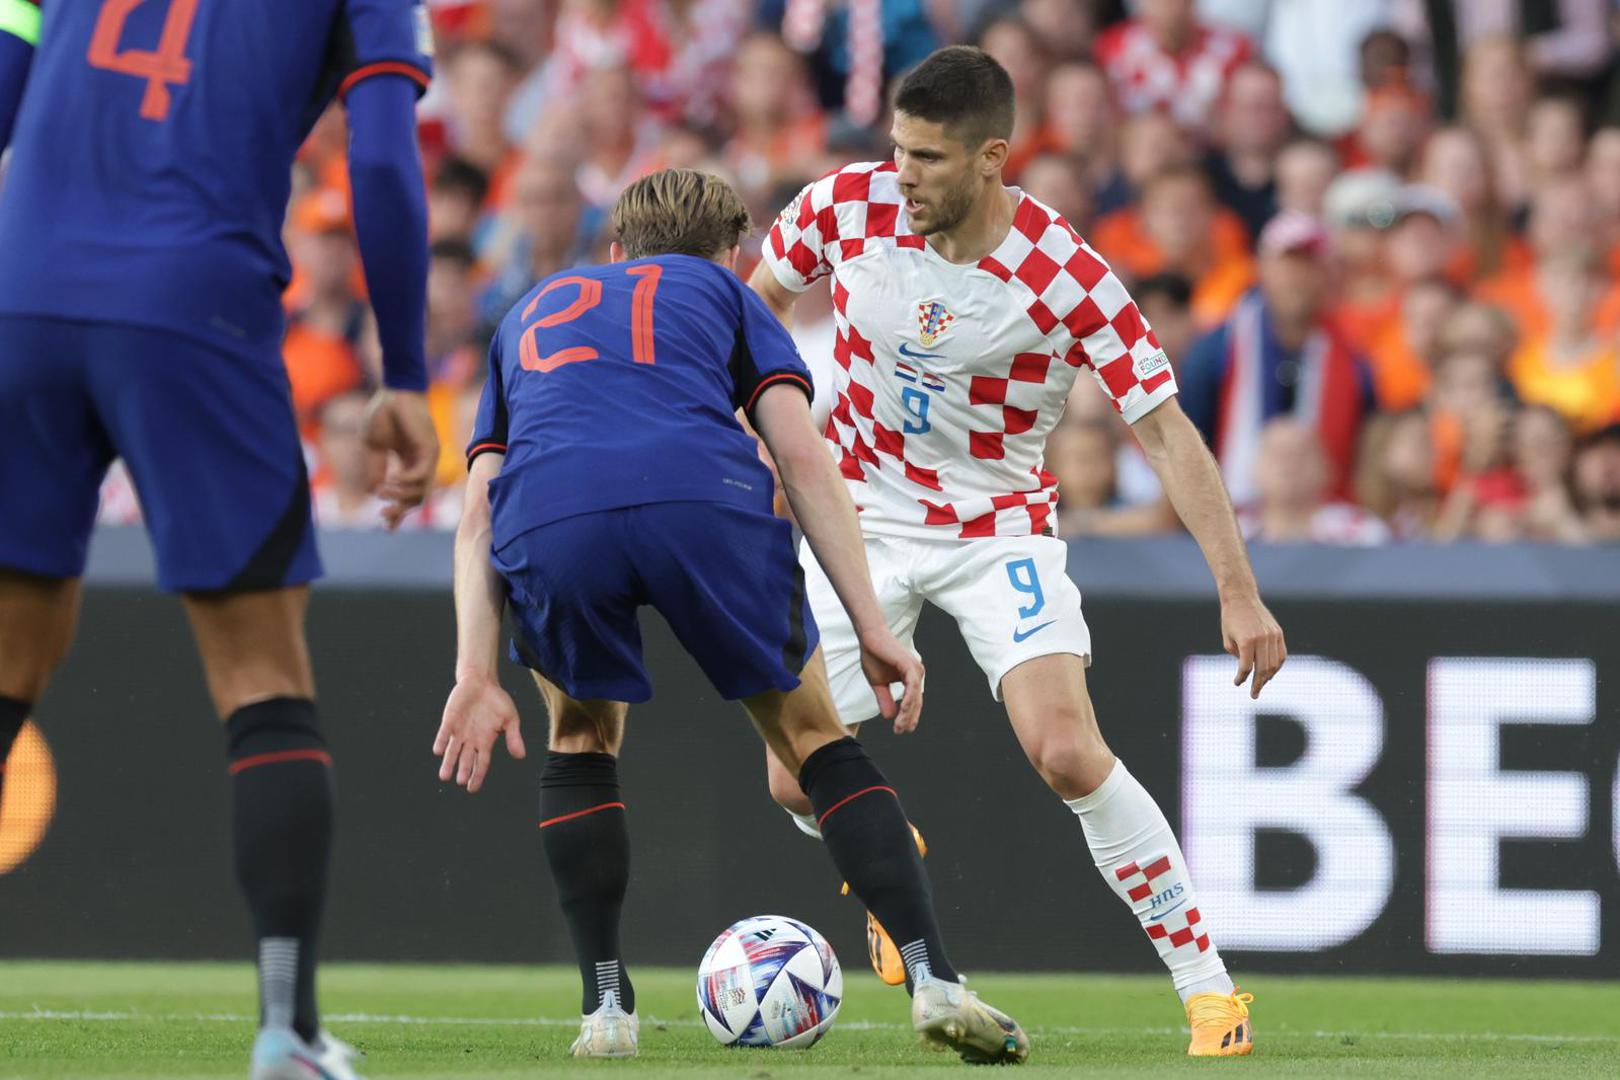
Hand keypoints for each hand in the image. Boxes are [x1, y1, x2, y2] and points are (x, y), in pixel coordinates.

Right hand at [362, 388, 439, 529]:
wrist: (393, 392)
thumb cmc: (382, 416)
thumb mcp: (374, 448)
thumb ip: (376, 470)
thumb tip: (373, 493)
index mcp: (407, 465)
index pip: (406, 496)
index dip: (396, 513)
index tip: (385, 526)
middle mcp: (420, 465)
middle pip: (416, 500)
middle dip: (399, 512)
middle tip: (383, 517)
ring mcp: (428, 459)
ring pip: (421, 493)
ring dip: (399, 497)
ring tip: (382, 490)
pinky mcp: (431, 451)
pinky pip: (421, 476)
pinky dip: (405, 483)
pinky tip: (390, 480)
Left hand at [433, 673, 525, 792]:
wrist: (482, 681)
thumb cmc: (497, 701)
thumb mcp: (510, 718)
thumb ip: (514, 737)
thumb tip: (520, 756)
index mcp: (486, 741)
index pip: (481, 762)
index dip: (477, 776)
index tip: (471, 789)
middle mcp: (471, 739)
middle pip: (466, 759)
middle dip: (463, 770)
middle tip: (460, 781)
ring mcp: (459, 731)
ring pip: (452, 750)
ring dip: (449, 762)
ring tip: (444, 775)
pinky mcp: (449, 720)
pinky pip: (444, 734)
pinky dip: (441, 742)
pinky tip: (438, 751)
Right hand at [857, 628, 923, 734]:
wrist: (869, 637)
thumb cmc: (874, 656)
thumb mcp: (878, 684)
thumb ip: (885, 699)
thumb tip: (889, 717)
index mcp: (911, 677)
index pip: (913, 701)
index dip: (908, 716)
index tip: (901, 730)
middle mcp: (916, 673)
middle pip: (916, 701)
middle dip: (909, 718)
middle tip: (901, 732)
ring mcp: (915, 669)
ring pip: (915, 697)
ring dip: (908, 713)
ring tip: (899, 725)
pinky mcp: (909, 665)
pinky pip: (912, 687)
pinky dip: (908, 700)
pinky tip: (902, 711)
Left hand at [1222, 593, 1285, 698]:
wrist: (1242, 597)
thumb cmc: (1230, 619)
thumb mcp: (1227, 639)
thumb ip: (1237, 656)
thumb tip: (1249, 668)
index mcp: (1247, 641)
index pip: (1246, 668)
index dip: (1241, 678)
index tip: (1237, 683)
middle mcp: (1262, 639)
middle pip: (1263, 669)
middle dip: (1258, 684)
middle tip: (1254, 694)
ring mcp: (1273, 636)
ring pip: (1274, 664)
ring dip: (1268, 677)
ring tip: (1261, 684)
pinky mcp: (1278, 633)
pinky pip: (1281, 655)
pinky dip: (1277, 665)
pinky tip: (1270, 673)